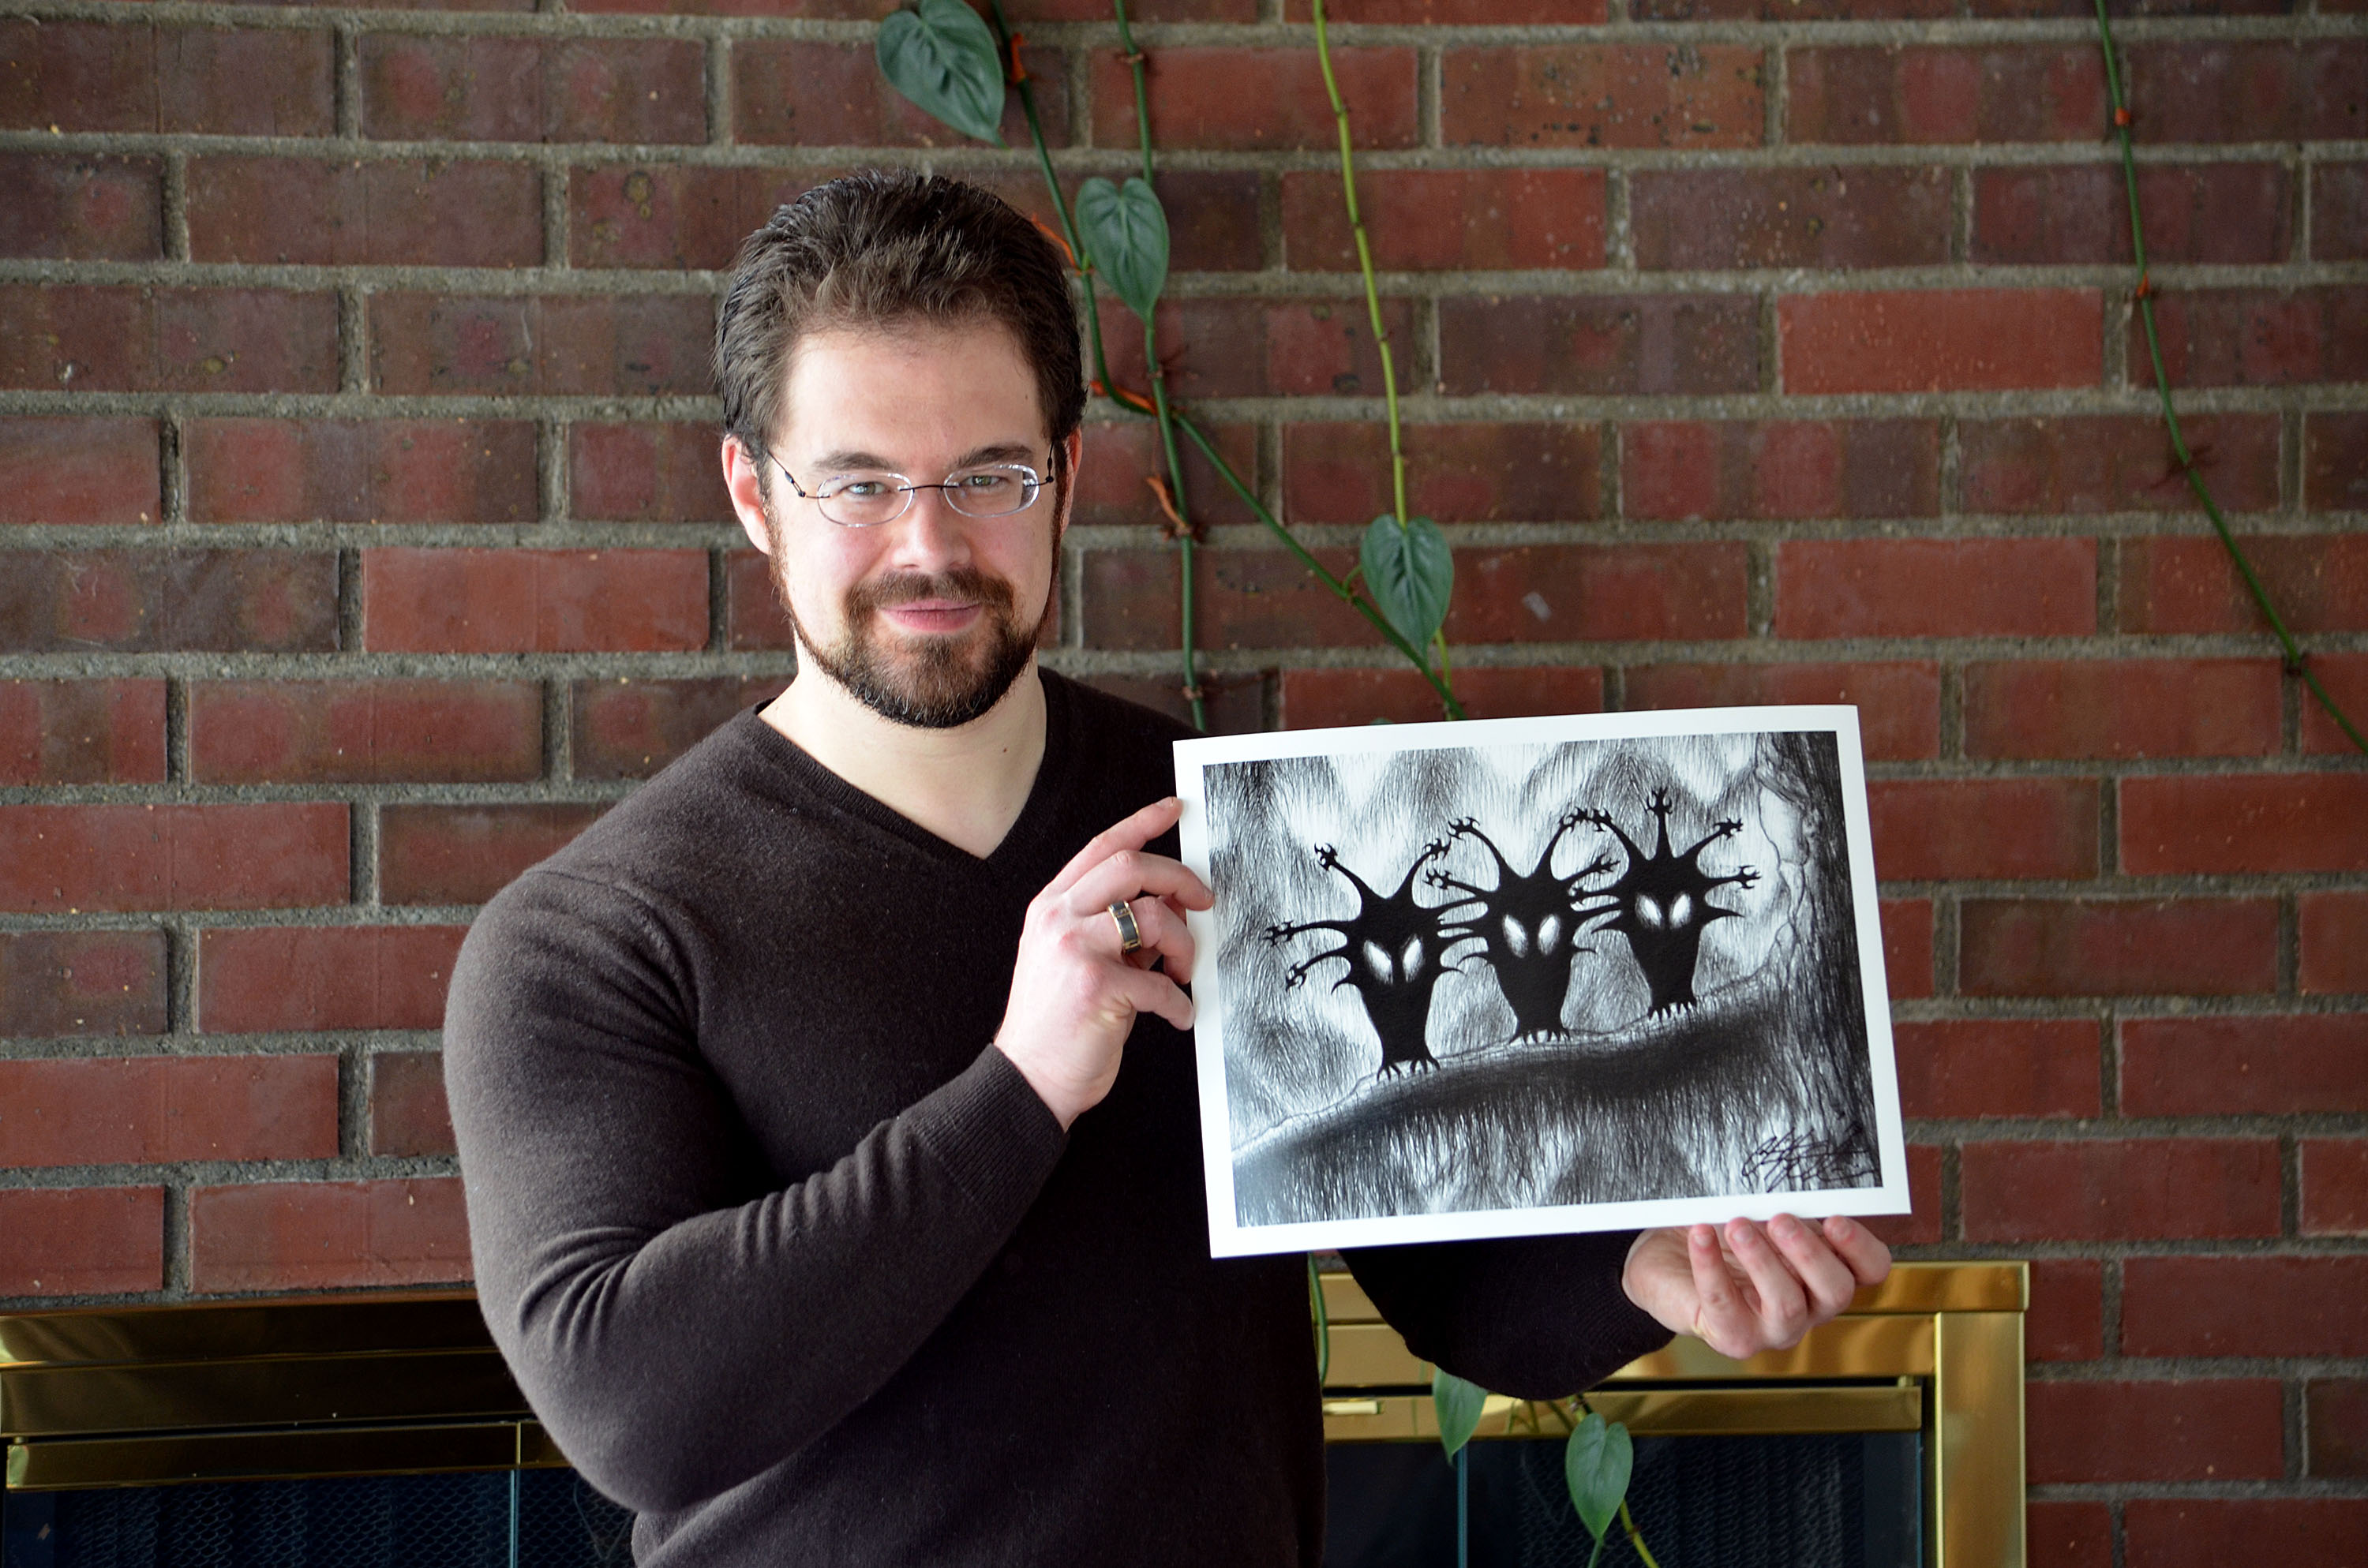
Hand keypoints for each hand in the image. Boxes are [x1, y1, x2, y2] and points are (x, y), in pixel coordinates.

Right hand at [994, 797, 1212, 1128]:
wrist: (1029, 1078)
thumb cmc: (1056, 1023)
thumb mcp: (1076, 959)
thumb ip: (1115, 927)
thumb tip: (1170, 905)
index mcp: (1052, 906)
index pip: (1102, 847)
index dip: (1142, 822)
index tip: (1173, 809)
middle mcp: (1059, 918)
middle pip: (1133, 866)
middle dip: (1180, 879)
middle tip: (1203, 903)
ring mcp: (1075, 948)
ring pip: (1154, 916)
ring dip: (1184, 945)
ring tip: (1183, 972)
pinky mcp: (1096, 985)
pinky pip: (1161, 981)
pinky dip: (1180, 1002)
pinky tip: (1178, 1015)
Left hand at [1620, 1215, 1889, 1359]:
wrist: (1666, 1263)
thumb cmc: (1721, 1235)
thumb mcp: (1756, 1213)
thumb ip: (1779, 1203)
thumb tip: (1783, 1179)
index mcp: (1825, 1272)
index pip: (1869, 1270)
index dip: (1861, 1248)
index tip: (1836, 1219)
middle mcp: (1809, 1306)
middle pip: (1836, 1291)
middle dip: (1810, 1253)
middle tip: (1780, 1220)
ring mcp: (1773, 1328)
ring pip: (1786, 1304)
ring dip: (1762, 1260)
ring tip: (1737, 1225)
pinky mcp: (1733, 1336)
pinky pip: (1725, 1303)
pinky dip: (1710, 1265)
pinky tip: (1700, 1235)